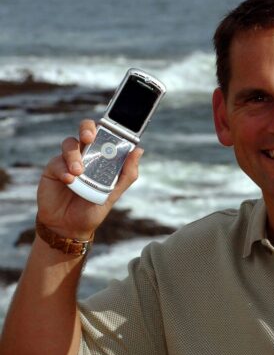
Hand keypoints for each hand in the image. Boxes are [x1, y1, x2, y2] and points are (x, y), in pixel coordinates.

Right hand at [36, 119, 142, 239]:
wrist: (70, 227)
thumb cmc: (93, 208)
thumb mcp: (114, 193)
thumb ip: (127, 173)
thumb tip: (139, 150)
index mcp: (102, 158)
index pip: (105, 135)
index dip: (108, 127)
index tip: (111, 127)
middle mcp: (85, 155)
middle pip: (85, 129)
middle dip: (87, 128)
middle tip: (89, 137)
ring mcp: (68, 160)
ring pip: (70, 144)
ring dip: (74, 155)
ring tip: (79, 172)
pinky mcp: (53, 169)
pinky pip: (57, 162)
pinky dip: (64, 169)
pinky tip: (69, 181)